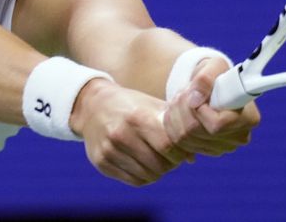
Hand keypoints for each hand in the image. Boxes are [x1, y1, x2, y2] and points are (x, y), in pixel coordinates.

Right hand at [69, 79, 192, 185]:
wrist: (92, 105)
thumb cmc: (130, 105)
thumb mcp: (152, 106)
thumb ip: (174, 127)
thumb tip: (192, 158)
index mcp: (137, 117)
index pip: (168, 146)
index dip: (179, 152)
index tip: (181, 150)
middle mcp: (121, 134)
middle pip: (159, 164)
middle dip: (170, 164)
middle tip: (170, 157)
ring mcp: (109, 149)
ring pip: (148, 176)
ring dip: (158, 171)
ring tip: (157, 159)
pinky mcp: (101, 162)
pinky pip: (133, 180)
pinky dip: (144, 176)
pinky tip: (143, 163)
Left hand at [162, 57, 260, 158]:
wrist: (210, 87)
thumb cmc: (217, 74)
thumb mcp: (214, 66)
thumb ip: (206, 78)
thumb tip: (195, 99)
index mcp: (248, 118)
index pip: (217, 125)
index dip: (200, 110)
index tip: (195, 95)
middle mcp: (239, 137)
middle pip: (197, 133)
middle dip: (182, 110)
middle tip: (181, 93)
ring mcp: (222, 147)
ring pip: (185, 139)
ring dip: (174, 116)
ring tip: (178, 100)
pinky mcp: (206, 150)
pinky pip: (179, 144)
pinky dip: (172, 126)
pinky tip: (176, 112)